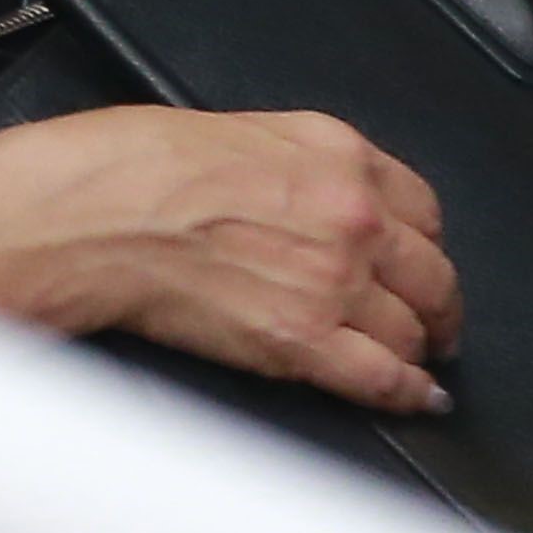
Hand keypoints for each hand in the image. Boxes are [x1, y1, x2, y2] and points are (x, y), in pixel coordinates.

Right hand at [0, 108, 460, 415]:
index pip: (422, 207)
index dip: (423, 243)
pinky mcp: (303, 341)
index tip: (421, 260)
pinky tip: (414, 398)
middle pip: (431, 272)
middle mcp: (351, 216)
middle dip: (436, 302)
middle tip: (436, 321)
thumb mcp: (244, 133)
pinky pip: (382, 378)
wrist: (96, 210)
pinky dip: (405, 394)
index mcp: (338, 156)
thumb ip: (302, 168)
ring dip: (416, 350)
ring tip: (416, 362)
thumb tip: (318, 201)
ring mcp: (333, 281)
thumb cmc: (138, 166)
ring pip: (410, 330)